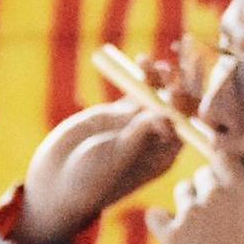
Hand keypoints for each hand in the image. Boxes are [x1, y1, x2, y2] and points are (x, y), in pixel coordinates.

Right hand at [18, 48, 191, 243]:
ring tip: (152, 62)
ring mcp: (137, 125)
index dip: (187, 103)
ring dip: (159, 76)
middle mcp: (155, 139)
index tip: (181, 86)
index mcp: (163, 156)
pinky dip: (140, 76)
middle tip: (184, 61)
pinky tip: (142, 61)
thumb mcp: (116, 159)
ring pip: (156, 94)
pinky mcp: (119, 114)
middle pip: (176, 105)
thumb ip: (139, 134)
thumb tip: (166, 113)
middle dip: (181, 83)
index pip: (185, 125)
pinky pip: (135, 91)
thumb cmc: (89, 181)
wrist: (56, 182)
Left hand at [145, 147, 243, 243]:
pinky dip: (161, 221)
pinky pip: (155, 215)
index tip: (230, 187)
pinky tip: (173, 233)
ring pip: (182, 192)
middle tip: (220, 216)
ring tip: (202, 230)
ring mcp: (189, 214)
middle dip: (209, 190)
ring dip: (189, 204)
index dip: (226, 170)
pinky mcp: (170, 236)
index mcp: (241, 187)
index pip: (223, 157)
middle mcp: (212, 194)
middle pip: (202, 175)